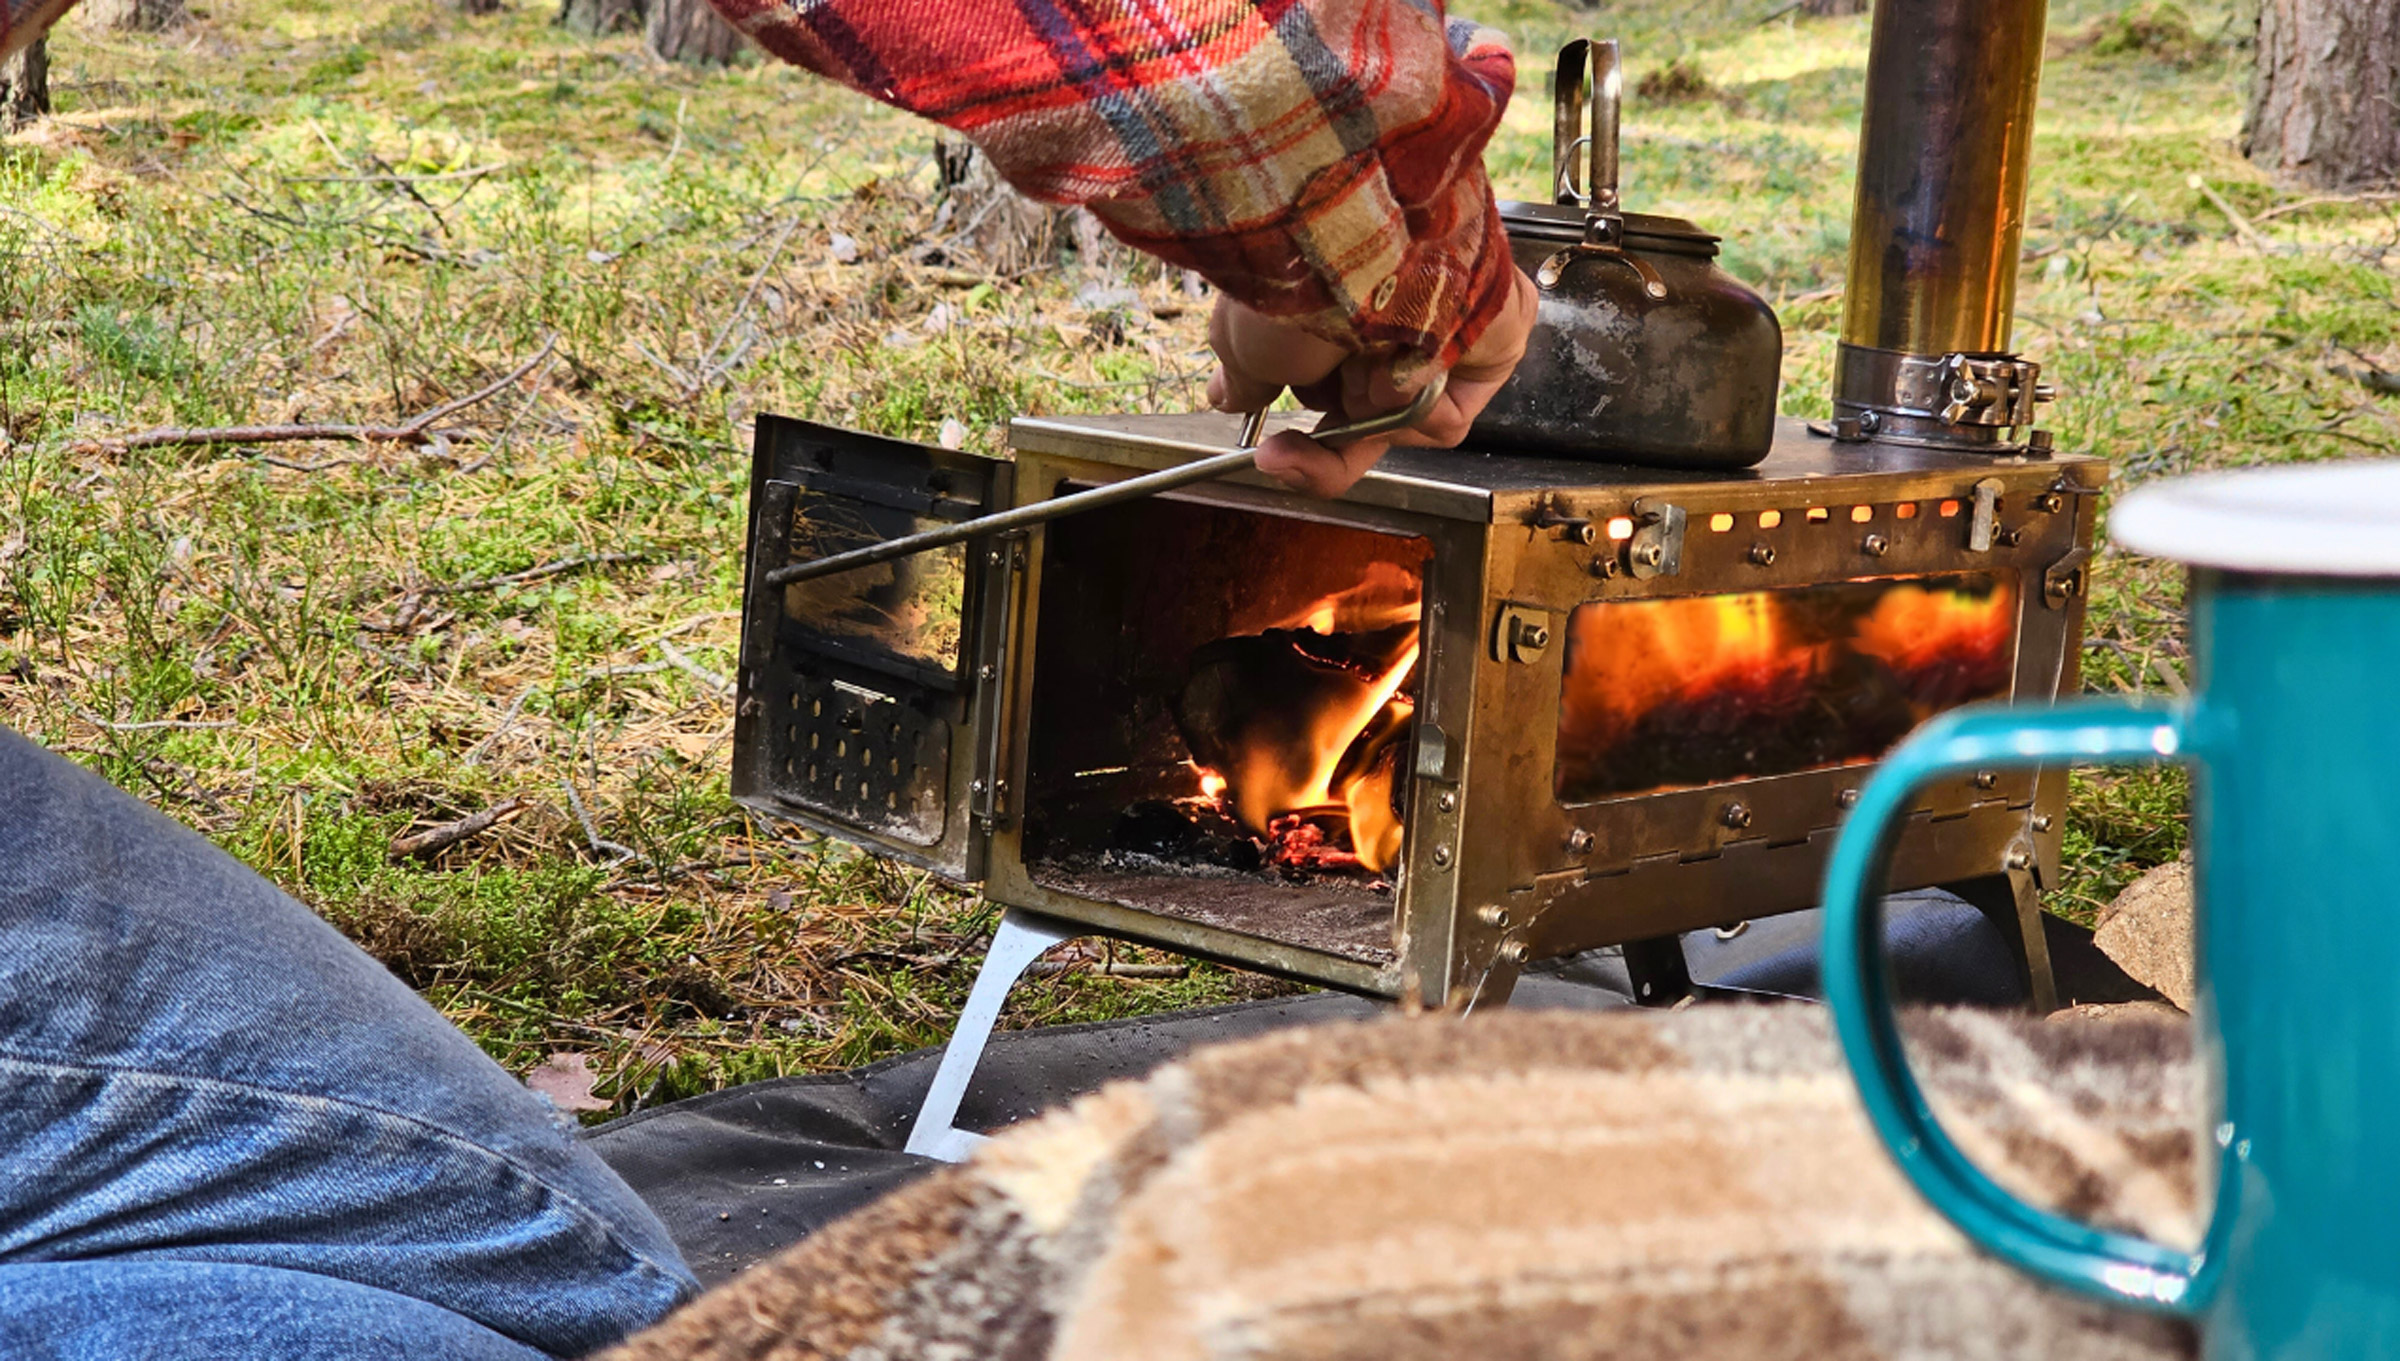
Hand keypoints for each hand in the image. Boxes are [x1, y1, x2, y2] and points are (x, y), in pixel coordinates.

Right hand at [1204, 266, 1538, 497]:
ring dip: (1364, 406)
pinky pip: (1445, 418)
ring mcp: (1435, 336)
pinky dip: (1415, 405)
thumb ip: (1244, 376)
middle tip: (1289, 439)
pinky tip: (1403, 361)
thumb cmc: (1295, 271)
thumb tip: (1229, 395)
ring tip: (1356, 353)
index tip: (1266, 454)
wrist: (1355, 228)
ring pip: (1397, 421)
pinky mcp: (1483, 347)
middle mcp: (1383, 325)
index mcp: (1331, 316)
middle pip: (1358, 421)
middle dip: (1321, 441)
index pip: (1319, 397)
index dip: (1295, 441)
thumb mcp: (1243, 337)